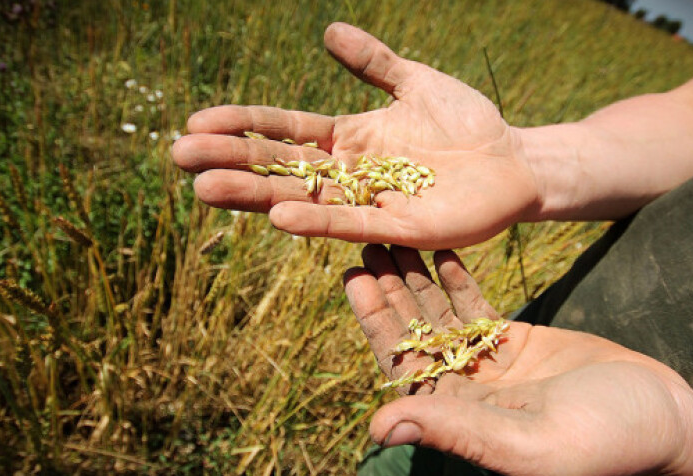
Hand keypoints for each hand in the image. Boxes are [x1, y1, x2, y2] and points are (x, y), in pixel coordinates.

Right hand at [173, 23, 539, 249]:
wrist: (514, 160)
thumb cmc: (467, 123)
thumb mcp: (414, 82)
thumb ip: (373, 62)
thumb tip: (327, 30)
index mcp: (348, 138)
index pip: (283, 130)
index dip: (241, 126)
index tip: (196, 120)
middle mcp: (349, 173)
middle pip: (279, 167)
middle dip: (230, 160)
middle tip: (177, 155)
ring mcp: (370, 203)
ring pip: (302, 199)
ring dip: (255, 195)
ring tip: (206, 188)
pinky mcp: (398, 229)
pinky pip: (350, 223)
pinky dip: (315, 222)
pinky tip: (280, 216)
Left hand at [343, 245, 692, 475]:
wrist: (667, 421)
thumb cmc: (606, 442)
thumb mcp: (529, 443)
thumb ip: (457, 432)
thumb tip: (379, 428)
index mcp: (460, 419)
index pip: (403, 366)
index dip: (377, 323)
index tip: (355, 278)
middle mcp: (466, 392)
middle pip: (415, 334)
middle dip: (390, 291)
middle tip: (367, 243)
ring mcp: (491, 366)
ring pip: (442, 317)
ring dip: (417, 279)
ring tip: (395, 237)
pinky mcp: (518, 344)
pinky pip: (476, 308)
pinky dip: (457, 280)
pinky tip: (440, 251)